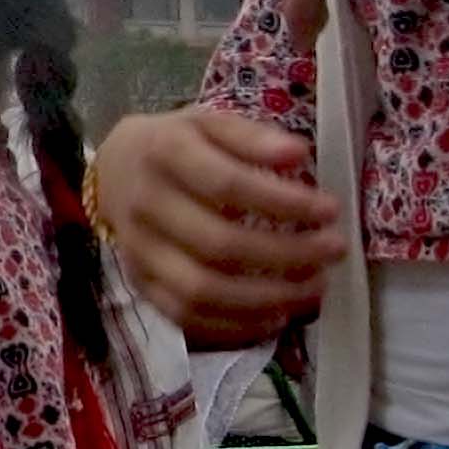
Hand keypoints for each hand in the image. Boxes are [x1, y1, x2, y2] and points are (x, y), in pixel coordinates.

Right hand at [96, 109, 342, 346]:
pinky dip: (236, 325)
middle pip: (219, 245)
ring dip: (267, 298)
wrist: (113, 170)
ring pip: (202, 291)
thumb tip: (298, 155)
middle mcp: (145, 205)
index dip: (284, 203)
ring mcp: (139, 251)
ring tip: (315, 289)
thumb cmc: (175, 145)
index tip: (330, 210)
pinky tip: (276, 315)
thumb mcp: (209, 122)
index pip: (227, 185)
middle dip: (287, 255)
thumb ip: (253, 137)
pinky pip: (187, 318)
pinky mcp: (141, 284)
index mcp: (163, 154)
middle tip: (334, 251)